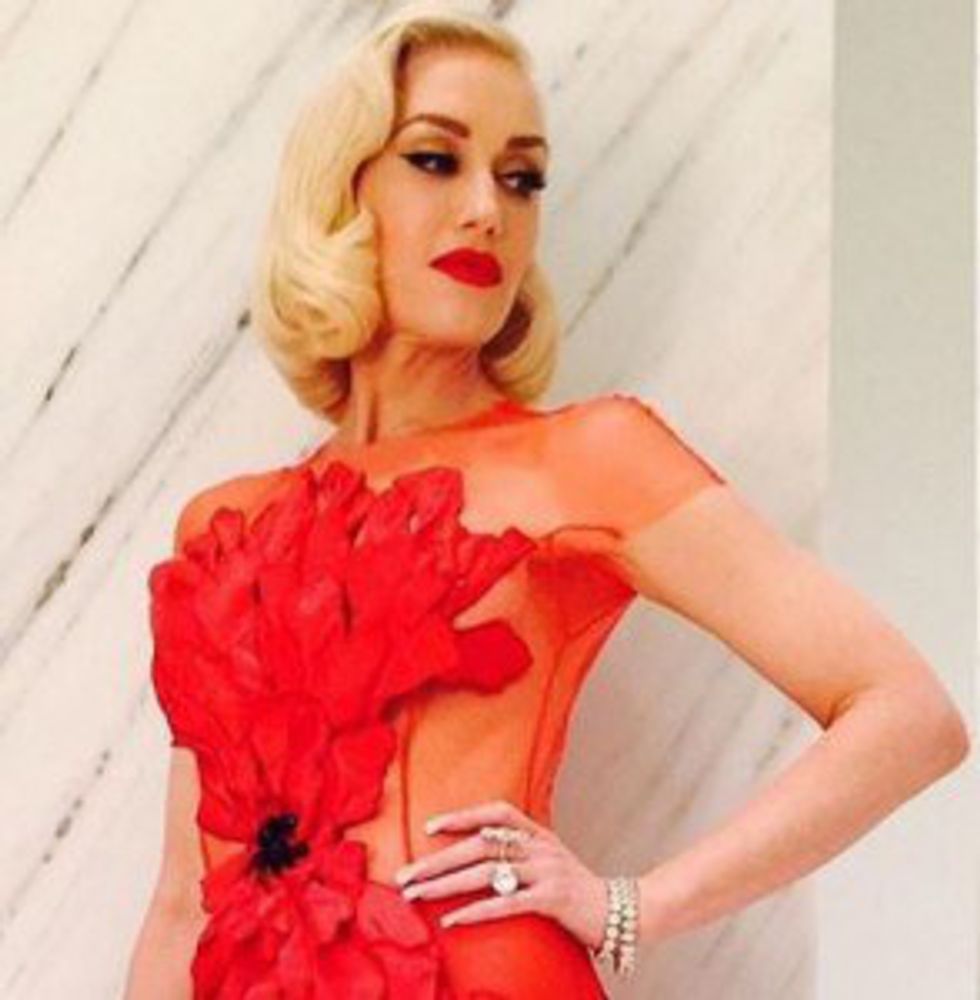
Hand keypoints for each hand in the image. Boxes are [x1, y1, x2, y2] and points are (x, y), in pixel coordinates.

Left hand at [392, 798, 609, 951]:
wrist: (619, 912)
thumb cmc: (574, 888)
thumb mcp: (548, 859)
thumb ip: (519, 851)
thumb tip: (475, 852)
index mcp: (538, 832)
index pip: (497, 813)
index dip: (463, 816)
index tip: (430, 827)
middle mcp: (540, 846)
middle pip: (479, 847)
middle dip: (437, 860)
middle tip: (405, 876)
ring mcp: (547, 871)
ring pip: (486, 874)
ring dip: (445, 885)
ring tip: (416, 896)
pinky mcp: (552, 899)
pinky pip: (506, 904)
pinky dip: (476, 912)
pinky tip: (452, 921)